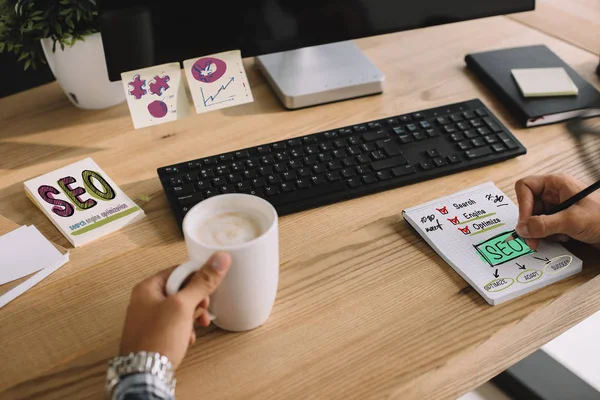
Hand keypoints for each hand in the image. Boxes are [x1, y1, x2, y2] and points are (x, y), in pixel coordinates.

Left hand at [119, 252, 230, 368]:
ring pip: (179, 308)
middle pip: (180, 290)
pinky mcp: (154, 334)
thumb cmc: (157, 339)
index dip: (196, 277)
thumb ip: (202, 282)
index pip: (178, 271)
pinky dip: (185, 328)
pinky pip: (174, 324)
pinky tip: (188, 337)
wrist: (145, 374)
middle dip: (196, 300)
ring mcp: (148, 319)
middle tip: (203, 308)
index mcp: (147, 288)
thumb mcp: (183, 305)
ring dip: (193, 315)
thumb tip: (219, 259)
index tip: (209, 285)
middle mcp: (145, 301)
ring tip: (199, 324)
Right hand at [514, 174, 599, 249]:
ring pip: (534, 218)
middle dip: (531, 223)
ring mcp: (557, 206)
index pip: (525, 187)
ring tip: (557, 236)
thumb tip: (522, 228)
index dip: (523, 204)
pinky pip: (544, 227)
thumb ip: (544, 225)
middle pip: (528, 205)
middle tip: (533, 239)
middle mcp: (554, 193)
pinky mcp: (561, 219)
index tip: (526, 223)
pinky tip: (563, 238)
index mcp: (556, 183)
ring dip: (542, 231)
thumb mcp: (572, 220)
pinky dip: (549, 235)